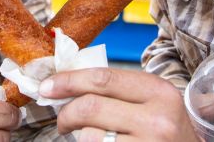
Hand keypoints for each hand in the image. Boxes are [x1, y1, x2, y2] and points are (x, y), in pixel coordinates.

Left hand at [39, 67, 198, 141]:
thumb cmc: (165, 129)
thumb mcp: (152, 101)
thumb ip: (118, 90)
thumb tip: (66, 84)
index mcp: (158, 91)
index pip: (102, 78)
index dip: (69, 81)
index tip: (49, 87)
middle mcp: (157, 119)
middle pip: (91, 107)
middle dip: (66, 113)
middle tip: (62, 120)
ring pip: (90, 136)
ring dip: (78, 136)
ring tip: (83, 137)